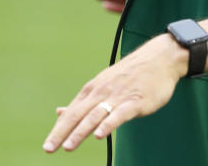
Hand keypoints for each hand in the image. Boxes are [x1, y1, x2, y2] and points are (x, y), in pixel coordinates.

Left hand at [43, 34, 186, 152]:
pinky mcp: (134, 102)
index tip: (48, 146)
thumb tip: (60, 112)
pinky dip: (107, 124)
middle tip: (49, 149)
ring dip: (80, 132)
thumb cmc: (129, 75)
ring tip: (68, 146)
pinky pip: (118, 115)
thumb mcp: (103, 85)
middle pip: (78, 115)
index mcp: (92, 90)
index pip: (71, 113)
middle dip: (62, 133)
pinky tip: (99, 135)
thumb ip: (83, 102)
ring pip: (94, 116)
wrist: (159, 59)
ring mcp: (117, 97)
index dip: (58, 130)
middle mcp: (101, 93)